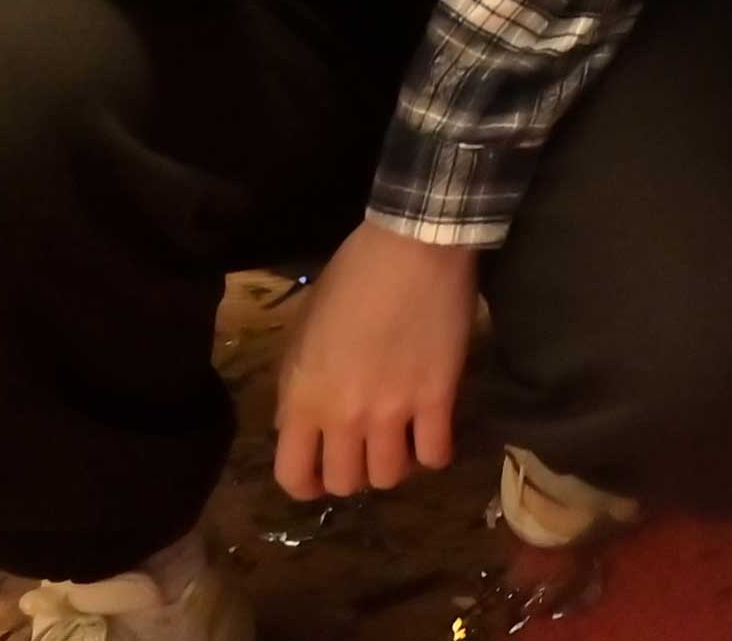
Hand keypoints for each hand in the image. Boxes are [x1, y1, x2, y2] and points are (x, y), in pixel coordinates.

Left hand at [271, 218, 482, 503]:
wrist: (411, 246)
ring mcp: (393, 411)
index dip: (304, 486)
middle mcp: (345, 416)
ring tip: (400, 443)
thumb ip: (295, 387)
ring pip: (390, 477)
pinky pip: (435, 454)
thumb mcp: (302, 331)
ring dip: (393, 466)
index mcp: (304, 399)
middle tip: (364, 451)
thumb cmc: (350, 279)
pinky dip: (434, 453)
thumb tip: (296, 426)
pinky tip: (433, 435)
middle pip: (345, 483)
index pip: (293, 476)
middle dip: (352, 474)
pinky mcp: (437, 399)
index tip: (318, 477)